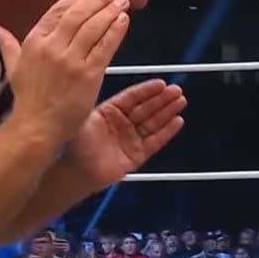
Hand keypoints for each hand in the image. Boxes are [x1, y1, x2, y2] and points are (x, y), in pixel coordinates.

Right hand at [0, 0, 131, 145]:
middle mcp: (52, 47)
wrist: (37, 126)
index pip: (59, 10)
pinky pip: (104, 47)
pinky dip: (116, 31)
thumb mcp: (13, 67)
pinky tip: (124, 20)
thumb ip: (7, 45)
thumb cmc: (28, 99)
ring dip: (110, 11)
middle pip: (78, 14)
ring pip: (93, 27)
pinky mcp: (88, 74)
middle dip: (98, 0)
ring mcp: (71, 60)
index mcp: (34, 41)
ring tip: (122, 1)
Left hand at [61, 79, 186, 192]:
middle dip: (162, 99)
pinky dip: (167, 132)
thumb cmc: (77, 146)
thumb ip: (103, 105)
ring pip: (153, 123)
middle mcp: (122, 124)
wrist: (78, 173)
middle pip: (146, 108)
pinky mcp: (138, 155)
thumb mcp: (86, 119)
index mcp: (109, 112)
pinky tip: (177, 121)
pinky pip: (155, 141)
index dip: (146, 91)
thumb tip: (106, 84)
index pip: (131, 98)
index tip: (161, 84)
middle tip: (176, 90)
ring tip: (181, 101)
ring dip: (167, 112)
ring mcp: (131, 139)